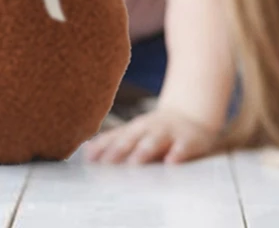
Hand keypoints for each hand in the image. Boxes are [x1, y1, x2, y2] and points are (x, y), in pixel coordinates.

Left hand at [84, 108, 218, 164]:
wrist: (192, 115)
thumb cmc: (157, 131)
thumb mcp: (136, 132)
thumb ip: (114, 142)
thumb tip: (86, 152)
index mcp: (134, 129)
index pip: (115, 138)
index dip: (102, 148)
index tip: (89, 159)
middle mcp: (149, 129)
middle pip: (132, 139)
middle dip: (119, 150)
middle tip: (107, 163)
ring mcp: (168, 133)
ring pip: (155, 141)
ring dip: (144, 151)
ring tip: (135, 162)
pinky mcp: (188, 140)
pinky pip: (183, 147)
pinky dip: (178, 154)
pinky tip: (172, 162)